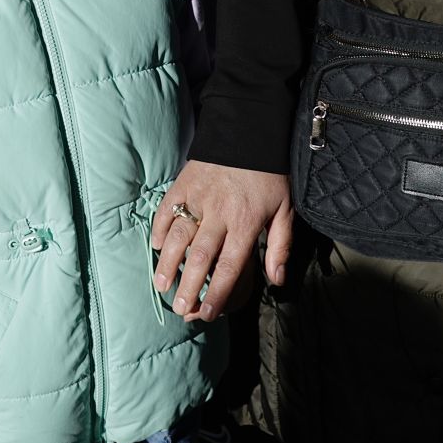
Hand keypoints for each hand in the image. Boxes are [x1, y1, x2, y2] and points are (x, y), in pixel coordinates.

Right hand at [150, 161, 292, 323]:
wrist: (249, 129)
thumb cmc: (269, 174)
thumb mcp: (284, 209)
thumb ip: (280, 246)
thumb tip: (276, 281)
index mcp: (245, 223)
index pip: (229, 266)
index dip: (218, 294)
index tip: (207, 313)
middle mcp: (219, 214)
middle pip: (200, 257)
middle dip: (188, 286)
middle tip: (180, 307)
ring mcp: (198, 198)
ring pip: (179, 236)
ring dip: (168, 263)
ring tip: (161, 285)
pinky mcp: (183, 183)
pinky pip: (166, 210)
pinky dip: (159, 229)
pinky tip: (158, 246)